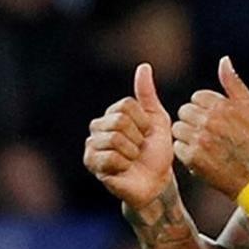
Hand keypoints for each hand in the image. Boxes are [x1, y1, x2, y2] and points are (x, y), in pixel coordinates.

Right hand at [84, 64, 174, 207]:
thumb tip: (143, 66)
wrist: (156, 182)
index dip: (143, 122)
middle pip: (119, 120)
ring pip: (114, 139)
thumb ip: (148, 95)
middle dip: (138, 137)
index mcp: (113, 113)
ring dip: (132, 152)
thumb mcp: (157, 120)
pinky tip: (124, 169)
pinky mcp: (91, 163)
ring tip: (133, 159)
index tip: (147, 134)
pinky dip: (124, 164)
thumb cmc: (157, 152)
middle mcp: (98, 126)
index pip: (127, 105)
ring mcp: (92, 144)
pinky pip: (109, 157)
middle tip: (140, 149)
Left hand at [173, 57, 248, 197]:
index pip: (197, 97)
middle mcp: (210, 120)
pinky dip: (186, 152)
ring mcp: (200, 140)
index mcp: (223, 105)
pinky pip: (178, 147)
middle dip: (193, 121)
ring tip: (203, 145)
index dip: (204, 109)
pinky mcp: (193, 157)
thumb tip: (224, 60)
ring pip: (178, 128)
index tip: (215, 121)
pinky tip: (200, 156)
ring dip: (188, 136)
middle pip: (184, 111)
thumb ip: (234, 83)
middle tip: (207, 134)